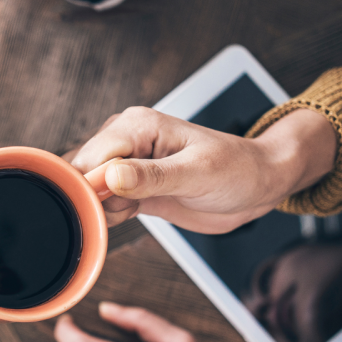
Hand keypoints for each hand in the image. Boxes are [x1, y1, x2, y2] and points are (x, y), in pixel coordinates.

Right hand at [65, 106, 335, 232]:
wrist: (259, 185)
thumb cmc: (238, 170)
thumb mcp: (198, 173)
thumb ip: (152, 176)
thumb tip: (111, 176)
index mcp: (138, 125)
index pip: (92, 155)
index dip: (91, 185)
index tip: (104, 207)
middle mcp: (126, 140)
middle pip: (82, 172)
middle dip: (93, 198)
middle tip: (124, 211)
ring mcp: (126, 164)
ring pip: (88, 189)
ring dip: (100, 209)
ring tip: (133, 210)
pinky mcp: (131, 187)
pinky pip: (102, 202)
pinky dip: (108, 216)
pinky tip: (131, 215)